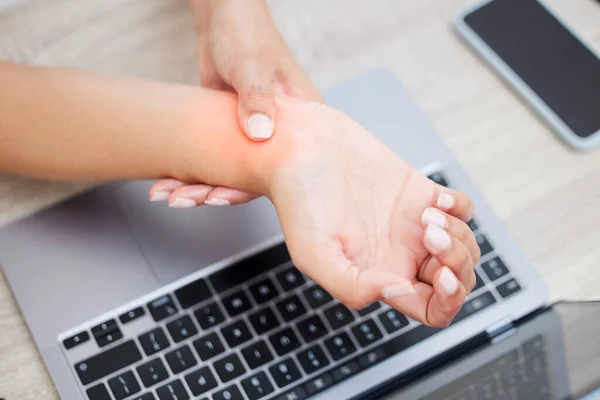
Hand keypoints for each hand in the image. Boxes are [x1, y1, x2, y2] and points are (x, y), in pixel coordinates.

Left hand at [149, 0, 321, 207]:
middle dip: (216, 192)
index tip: (219, 197)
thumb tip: (260, 134)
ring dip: (198, 187)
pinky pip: (213, 162)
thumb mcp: (254, 65)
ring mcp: (254, 138)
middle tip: (184, 199)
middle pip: (252, 178)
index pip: (281, 170)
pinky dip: (191, 173)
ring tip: (167, 195)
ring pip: (229, 174)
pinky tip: (168, 183)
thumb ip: (258, 98)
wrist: (223, 19)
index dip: (249, 187)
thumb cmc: (248, 34)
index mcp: (299, 125)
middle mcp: (279, 137)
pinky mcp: (230, 136)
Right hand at [267, 96, 478, 326]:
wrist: (302, 148)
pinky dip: (459, 207)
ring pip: (464, 245)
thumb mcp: (312, 253)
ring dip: (459, 234)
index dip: (447, 303)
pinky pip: (461, 208)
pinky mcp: (419, 192)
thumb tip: (398, 292)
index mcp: (378, 275)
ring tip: (427, 216)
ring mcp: (413, 224)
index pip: (430, 309)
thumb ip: (351, 286)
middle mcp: (400, 254)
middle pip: (455, 279)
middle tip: (431, 238)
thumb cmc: (299, 199)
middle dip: (458, 265)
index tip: (441, 278)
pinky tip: (434, 200)